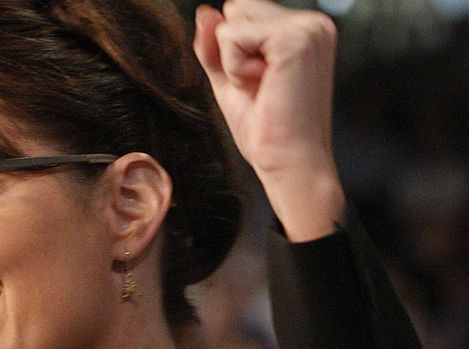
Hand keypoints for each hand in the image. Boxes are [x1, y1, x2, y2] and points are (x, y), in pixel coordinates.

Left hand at [194, 0, 345, 240]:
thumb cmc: (268, 131)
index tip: (261, 84)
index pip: (242, 12)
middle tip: (261, 88)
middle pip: (236, 9)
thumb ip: (215, 46)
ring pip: (232, 21)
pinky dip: (235, 67)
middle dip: (232, 52)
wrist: (290, 163)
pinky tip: (263, 86)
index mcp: (303, 30)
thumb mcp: (230, 80)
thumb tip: (205, 12)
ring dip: (233, 61)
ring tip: (263, 88)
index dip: (234, 51)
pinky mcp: (296, 38)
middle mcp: (312, 23)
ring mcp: (308, 27)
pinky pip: (232, 34)